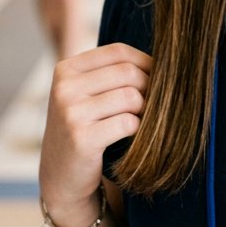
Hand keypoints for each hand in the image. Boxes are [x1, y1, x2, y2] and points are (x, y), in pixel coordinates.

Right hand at [39, 42, 150, 226]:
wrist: (61, 175)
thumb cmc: (83, 128)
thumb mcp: (86, 94)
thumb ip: (112, 73)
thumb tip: (164, 60)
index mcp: (66, 69)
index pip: (118, 51)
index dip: (145, 61)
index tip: (158, 76)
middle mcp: (65, 88)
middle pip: (128, 72)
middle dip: (149, 87)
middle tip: (154, 103)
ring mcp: (71, 113)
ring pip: (131, 97)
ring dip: (144, 110)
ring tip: (140, 119)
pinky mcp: (82, 139)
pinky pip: (128, 123)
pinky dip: (137, 129)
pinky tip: (131, 136)